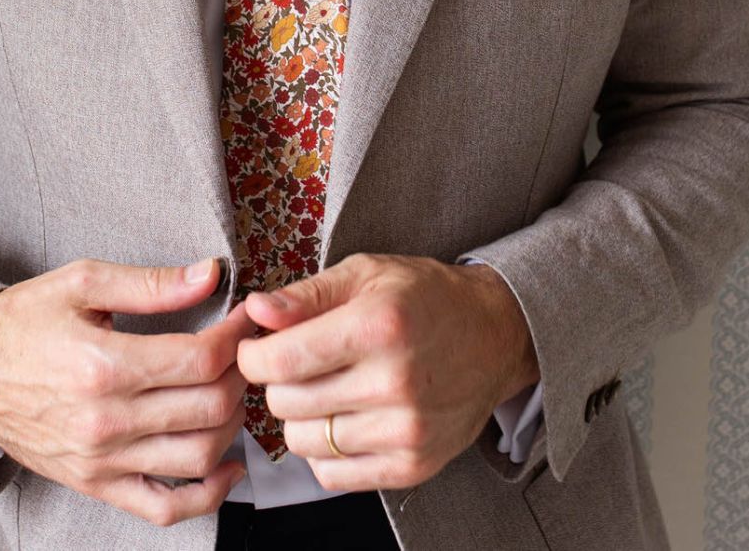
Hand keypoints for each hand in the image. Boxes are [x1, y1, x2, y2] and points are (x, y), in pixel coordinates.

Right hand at [0, 257, 255, 525]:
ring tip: (234, 389)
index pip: (199, 359)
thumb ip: (151, 283)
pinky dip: (208, 495)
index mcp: (103, 365)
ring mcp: (101, 461)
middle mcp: (105, 420)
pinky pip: (164, 508)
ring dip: (234, 423)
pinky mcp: (96, 485)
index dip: (237, 335)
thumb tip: (210, 275)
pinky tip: (227, 465)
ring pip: (198, 455)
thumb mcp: (81, 282)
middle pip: (208, 406)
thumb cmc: (22, 322)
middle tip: (245, 348)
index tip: (248, 315)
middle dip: (241, 373)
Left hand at [236, 252, 539, 492]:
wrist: (495, 334)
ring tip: (324, 388)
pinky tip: (343, 417)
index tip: (256, 348)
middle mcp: (394, 383)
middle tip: (296, 362)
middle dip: (277, 381)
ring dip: (299, 417)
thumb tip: (256, 311)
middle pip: (286, 403)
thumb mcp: (365, 273)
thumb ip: (306, 294)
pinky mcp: (414, 466)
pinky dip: (324, 451)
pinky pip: (332, 476)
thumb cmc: (425, 296)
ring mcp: (406, 432)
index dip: (253, 356)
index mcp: (378, 326)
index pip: (283, 361)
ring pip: (302, 443)